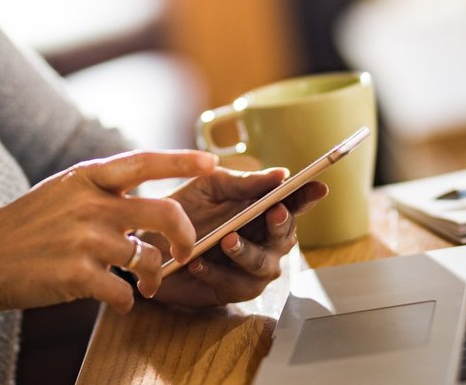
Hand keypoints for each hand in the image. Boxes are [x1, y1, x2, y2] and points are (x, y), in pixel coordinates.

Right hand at [0, 150, 214, 379]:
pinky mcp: (77, 275)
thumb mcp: (57, 193)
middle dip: (184, 236)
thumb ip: (98, 191)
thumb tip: (142, 194)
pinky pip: (123, 293)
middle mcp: (89, 204)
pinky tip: (118, 303)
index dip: (182, 161)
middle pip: (163, 214)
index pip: (144, 161)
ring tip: (146, 286)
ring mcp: (84, 240)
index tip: (213, 162)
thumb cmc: (20, 230)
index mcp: (85, 178)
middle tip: (184, 251)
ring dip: (152, 278)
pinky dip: (127, 302)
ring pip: (146, 259)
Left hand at [145, 167, 328, 307]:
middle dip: (282, 224)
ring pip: (265, 266)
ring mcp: (249, 268)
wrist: (147, 241)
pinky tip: (198, 263)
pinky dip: (217, 273)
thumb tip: (281, 174)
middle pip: (286, 237)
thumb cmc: (182, 210)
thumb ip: (243, 183)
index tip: (319, 187)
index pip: (292, 204)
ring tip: (227, 240)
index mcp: (261, 211)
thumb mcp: (209, 187)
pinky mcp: (230, 291)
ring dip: (248, 253)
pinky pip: (235, 286)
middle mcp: (262, 241)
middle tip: (273, 211)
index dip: (307, 197)